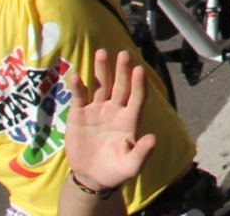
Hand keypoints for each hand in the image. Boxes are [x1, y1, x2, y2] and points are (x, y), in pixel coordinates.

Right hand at [60, 51, 157, 199]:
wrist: (92, 176)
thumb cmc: (117, 170)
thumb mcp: (132, 166)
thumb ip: (142, 153)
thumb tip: (153, 138)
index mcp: (130, 119)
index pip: (137, 97)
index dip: (138, 84)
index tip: (139, 70)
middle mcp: (115, 110)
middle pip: (120, 86)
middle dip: (122, 70)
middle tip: (123, 53)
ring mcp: (97, 110)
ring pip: (101, 86)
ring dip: (101, 70)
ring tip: (102, 53)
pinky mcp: (79, 116)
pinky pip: (79, 98)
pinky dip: (78, 87)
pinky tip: (76, 76)